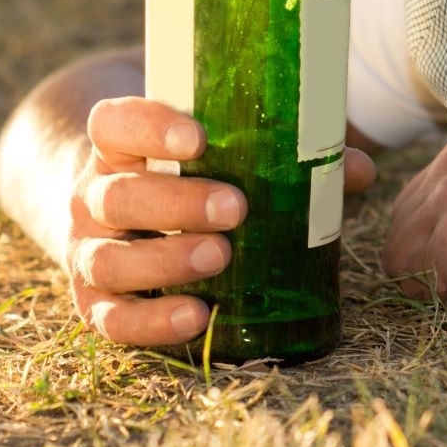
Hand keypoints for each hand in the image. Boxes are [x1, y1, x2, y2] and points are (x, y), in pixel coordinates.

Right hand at [70, 97, 376, 346]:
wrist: (120, 213)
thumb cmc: (192, 174)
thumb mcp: (224, 152)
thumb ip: (287, 153)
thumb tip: (358, 171)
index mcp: (120, 146)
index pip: (115, 124)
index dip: (149, 126)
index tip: (198, 136)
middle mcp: (94, 196)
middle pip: (118, 195)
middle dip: (177, 202)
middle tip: (235, 207)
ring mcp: (88, 250)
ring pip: (110, 258)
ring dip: (165, 261)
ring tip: (220, 256)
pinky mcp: (96, 301)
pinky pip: (113, 319)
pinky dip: (152, 322)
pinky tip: (197, 317)